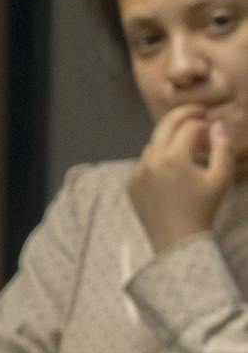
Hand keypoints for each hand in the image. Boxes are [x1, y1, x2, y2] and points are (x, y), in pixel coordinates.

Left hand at [129, 103, 239, 253]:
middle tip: (199, 112)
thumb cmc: (203, 209)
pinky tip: (175, 167)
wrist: (177, 240)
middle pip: (165, 125)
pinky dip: (160, 157)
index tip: (214, 126)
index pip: (189, 126)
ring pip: (154, 143)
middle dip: (183, 115)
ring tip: (191, 146)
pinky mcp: (131, 183)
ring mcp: (137, 172)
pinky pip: (145, 161)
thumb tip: (218, 123)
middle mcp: (150, 161)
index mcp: (173, 158)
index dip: (205, 123)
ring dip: (172, 138)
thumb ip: (222, 147)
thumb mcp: (220, 178)